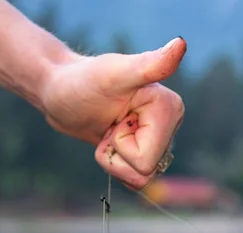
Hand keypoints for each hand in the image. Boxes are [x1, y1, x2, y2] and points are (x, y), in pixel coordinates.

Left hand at [41, 37, 186, 189]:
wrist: (62, 92)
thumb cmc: (82, 81)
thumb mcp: (113, 75)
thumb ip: (149, 65)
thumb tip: (181, 43)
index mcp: (171, 109)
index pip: (146, 159)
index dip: (120, 143)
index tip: (115, 116)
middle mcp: (171, 124)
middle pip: (145, 171)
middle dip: (117, 154)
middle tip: (109, 125)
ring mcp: (159, 139)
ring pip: (140, 179)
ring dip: (114, 161)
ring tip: (108, 133)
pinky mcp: (145, 150)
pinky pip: (135, 179)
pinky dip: (115, 165)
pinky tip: (109, 142)